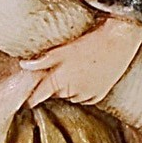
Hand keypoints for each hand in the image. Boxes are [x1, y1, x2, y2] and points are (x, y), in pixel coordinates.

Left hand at [22, 16, 141, 106]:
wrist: (118, 42)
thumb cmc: (89, 43)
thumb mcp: (62, 50)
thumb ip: (41, 60)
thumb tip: (24, 65)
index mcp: (58, 81)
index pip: (37, 97)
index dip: (30, 98)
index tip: (25, 100)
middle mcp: (71, 93)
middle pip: (54, 94)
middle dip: (53, 85)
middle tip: (59, 70)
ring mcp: (85, 96)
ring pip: (69, 96)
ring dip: (69, 87)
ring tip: (76, 69)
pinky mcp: (98, 96)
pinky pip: (84, 97)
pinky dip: (83, 89)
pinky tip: (87, 75)